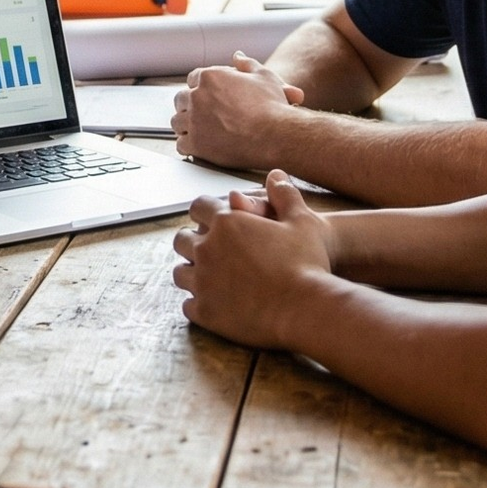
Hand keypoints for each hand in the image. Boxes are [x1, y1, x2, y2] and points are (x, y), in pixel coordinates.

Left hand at [171, 53, 303, 168]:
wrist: (275, 135)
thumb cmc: (272, 106)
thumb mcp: (263, 76)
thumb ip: (246, 64)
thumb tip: (237, 56)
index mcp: (210, 77)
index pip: (193, 78)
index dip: (199, 87)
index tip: (204, 95)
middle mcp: (197, 97)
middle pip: (181, 99)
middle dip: (188, 106)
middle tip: (198, 114)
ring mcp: (194, 121)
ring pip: (176, 122)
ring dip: (185, 126)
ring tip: (197, 130)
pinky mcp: (196, 144)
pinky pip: (181, 144)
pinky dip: (188, 146)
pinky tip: (197, 146)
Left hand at [172, 170, 336, 349]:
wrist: (305, 308)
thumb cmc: (307, 263)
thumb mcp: (302, 221)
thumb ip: (285, 195)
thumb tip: (275, 175)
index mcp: (226, 223)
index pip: (198, 207)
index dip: (206, 212)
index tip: (213, 220)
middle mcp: (207, 249)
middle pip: (182, 240)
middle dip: (193, 242)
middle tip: (209, 250)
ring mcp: (202, 282)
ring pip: (180, 273)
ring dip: (191, 272)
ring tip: (207, 277)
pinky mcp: (205, 312)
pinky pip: (188, 306)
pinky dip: (198, 304)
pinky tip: (212, 304)